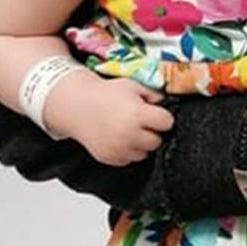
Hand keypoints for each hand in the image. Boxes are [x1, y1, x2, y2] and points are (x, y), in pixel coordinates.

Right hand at [48, 76, 174, 165]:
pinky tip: (118, 137)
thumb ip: (155, 95)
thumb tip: (169, 103)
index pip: (167, 123)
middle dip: (152, 132)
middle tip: (140, 122)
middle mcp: (129, 134)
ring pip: (144, 153)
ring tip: (128, 128)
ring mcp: (119, 148)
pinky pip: (129, 159)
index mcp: (138, 115)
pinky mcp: (110, 158)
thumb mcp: (134, 86)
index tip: (156, 114)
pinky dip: (127, 151)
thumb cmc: (106, 94)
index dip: (163, 118)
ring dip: (140, 143)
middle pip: (157, 141)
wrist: (77, 105)